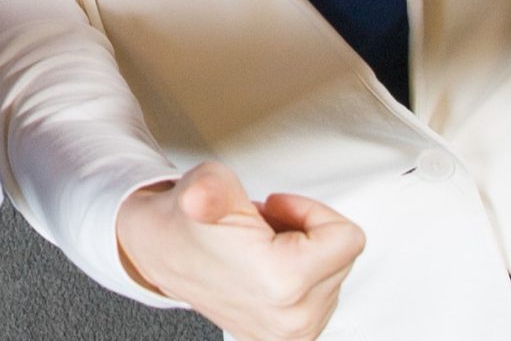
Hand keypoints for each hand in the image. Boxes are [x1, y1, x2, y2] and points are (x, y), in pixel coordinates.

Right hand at [114, 162, 362, 338]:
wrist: (163, 251)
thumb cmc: (190, 218)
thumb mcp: (207, 185)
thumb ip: (211, 192)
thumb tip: (199, 200)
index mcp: (282, 283)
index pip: (347, 239)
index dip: (309, 211)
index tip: (277, 208)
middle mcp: (292, 320)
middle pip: (342, 257)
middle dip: (306, 232)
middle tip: (262, 227)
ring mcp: (289, 336)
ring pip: (334, 277)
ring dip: (303, 253)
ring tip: (260, 246)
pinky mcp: (285, 340)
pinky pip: (321, 298)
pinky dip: (300, 276)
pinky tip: (265, 267)